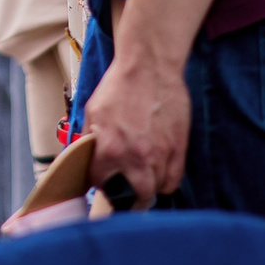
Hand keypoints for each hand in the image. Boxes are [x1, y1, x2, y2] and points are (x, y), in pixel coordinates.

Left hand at [84, 48, 189, 203]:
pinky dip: (165, 181)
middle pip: (137, 198)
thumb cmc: (120, 86)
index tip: (102, 180)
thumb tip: (85, 158)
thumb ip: (89, 139)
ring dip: (148, 188)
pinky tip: (158, 172)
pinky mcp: (179, 149)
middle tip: (126, 192)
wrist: (149, 67)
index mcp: (110, 149)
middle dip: (129, 198)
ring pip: (156, 190)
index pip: (102, 184)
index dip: (100, 182)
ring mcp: (161, 155)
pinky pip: (173, 180)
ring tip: (142, 178)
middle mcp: (136, 157)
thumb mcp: (93, 111)